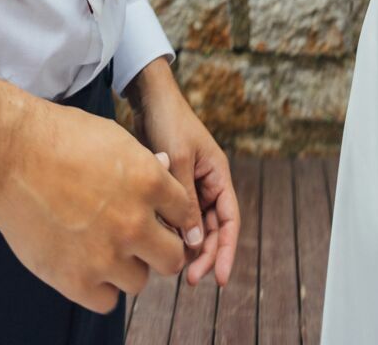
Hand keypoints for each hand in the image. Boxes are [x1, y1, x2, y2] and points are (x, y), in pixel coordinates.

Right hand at [0, 63, 191, 314]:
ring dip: (127, 268)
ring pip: (140, 281)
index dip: (171, 214)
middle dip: (159, 248)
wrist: (9, 157)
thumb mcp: (114, 138)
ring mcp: (106, 255)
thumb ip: (145, 167)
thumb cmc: (59, 139)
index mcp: (149, 181)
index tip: (158, 216)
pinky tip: (85, 265)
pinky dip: (99, 288)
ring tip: (102, 247)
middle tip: (139, 240)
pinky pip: (107, 301)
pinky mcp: (76, 281)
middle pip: (172, 256)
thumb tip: (165, 176)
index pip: (184, 213)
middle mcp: (135, 222)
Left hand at [126, 58, 239, 287]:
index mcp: (218, 175)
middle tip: (191, 279)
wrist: (147, 99)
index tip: (220, 278)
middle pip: (213, 228)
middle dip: (206, 254)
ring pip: (193, 225)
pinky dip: (170, 232)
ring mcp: (188, 185)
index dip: (227, 250)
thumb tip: (194, 242)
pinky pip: (175, 217)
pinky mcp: (169, 186)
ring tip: (174, 268)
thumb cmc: (168, 122)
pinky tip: (159, 245)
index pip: (230, 219)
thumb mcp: (179, 160)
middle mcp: (207, 183)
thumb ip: (186, 201)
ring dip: (188, 246)